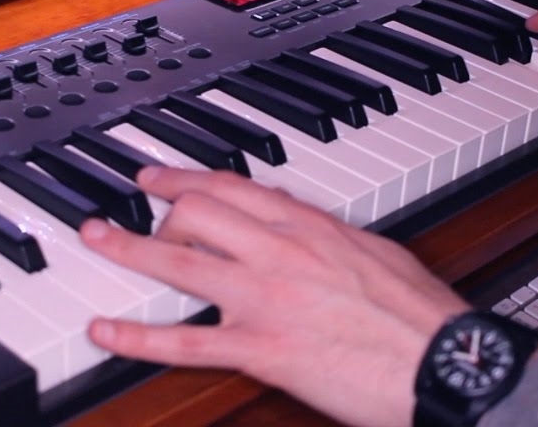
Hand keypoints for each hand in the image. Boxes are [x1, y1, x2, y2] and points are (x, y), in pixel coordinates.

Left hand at [80, 167, 468, 426]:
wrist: (439, 361)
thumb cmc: (416, 310)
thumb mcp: (372, 249)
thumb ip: (324, 230)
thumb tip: (290, 211)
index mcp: (310, 225)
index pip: (232, 186)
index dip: (185, 176)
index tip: (156, 175)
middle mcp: (280, 251)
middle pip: (197, 212)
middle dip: (156, 210)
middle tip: (128, 212)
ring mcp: (265, 299)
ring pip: (179, 262)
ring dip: (128, 248)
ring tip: (97, 239)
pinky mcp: (260, 350)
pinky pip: (184, 342)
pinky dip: (137, 336)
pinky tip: (106, 330)